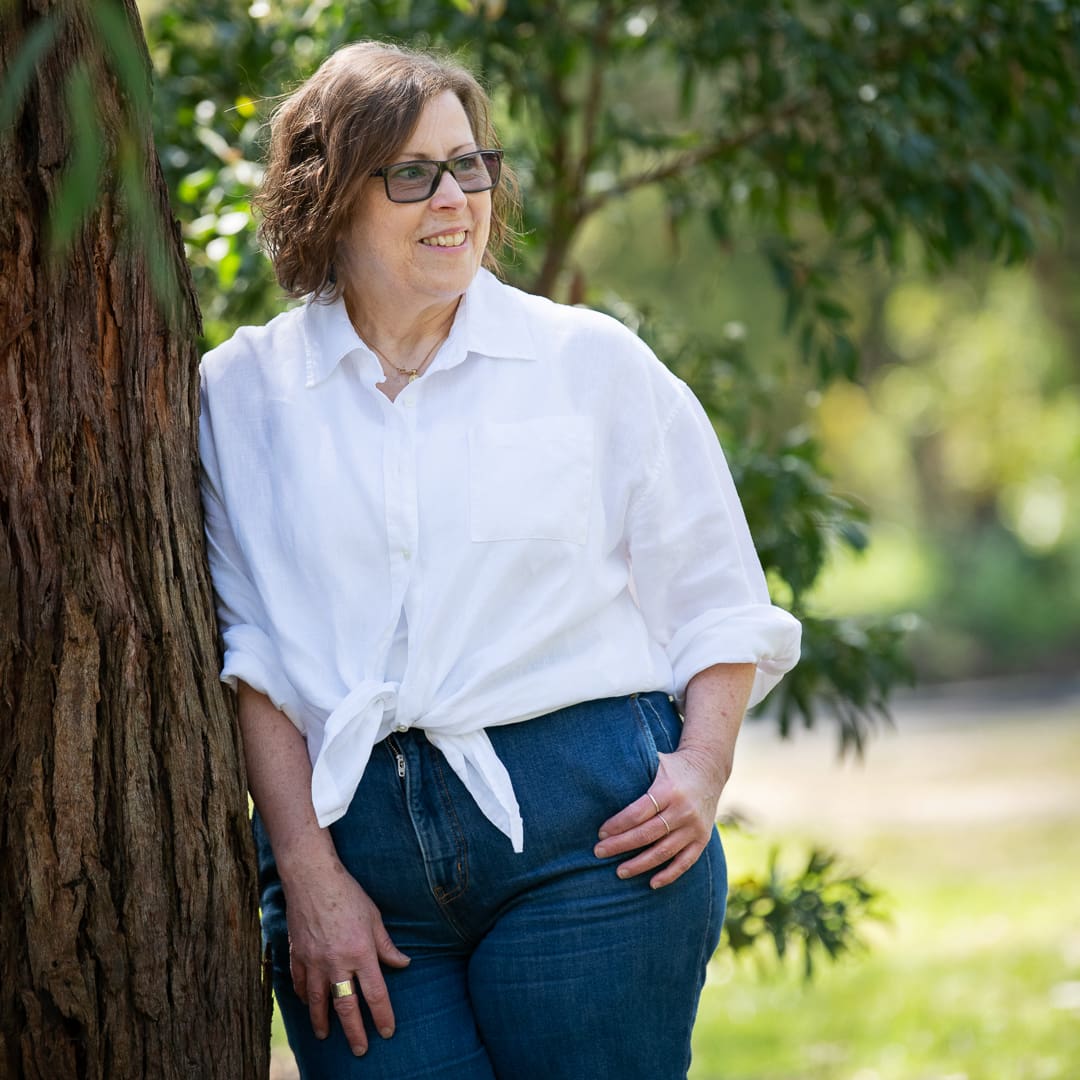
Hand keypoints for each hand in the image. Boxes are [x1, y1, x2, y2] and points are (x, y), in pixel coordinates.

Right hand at [284, 863, 410, 1056]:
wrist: (312, 878)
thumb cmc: (348, 894)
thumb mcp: (374, 917)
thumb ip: (387, 945)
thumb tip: (404, 964)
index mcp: (361, 952)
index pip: (375, 994)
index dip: (382, 1016)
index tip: (387, 1032)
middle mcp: (337, 962)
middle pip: (346, 1006)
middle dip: (354, 1032)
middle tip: (360, 1050)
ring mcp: (314, 961)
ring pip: (318, 1002)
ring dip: (323, 1021)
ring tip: (327, 1036)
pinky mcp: (297, 955)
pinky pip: (299, 985)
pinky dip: (303, 997)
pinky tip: (307, 1004)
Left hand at [593, 747, 728, 888]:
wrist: (710, 768)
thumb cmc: (674, 766)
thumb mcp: (656, 762)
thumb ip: (635, 771)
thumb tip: (601, 779)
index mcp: (668, 790)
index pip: (638, 813)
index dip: (618, 825)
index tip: (601, 834)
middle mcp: (683, 810)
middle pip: (647, 834)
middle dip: (620, 845)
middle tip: (599, 853)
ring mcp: (694, 827)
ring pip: (664, 851)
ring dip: (640, 864)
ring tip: (619, 871)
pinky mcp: (703, 839)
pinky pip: (685, 862)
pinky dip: (669, 874)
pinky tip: (652, 883)